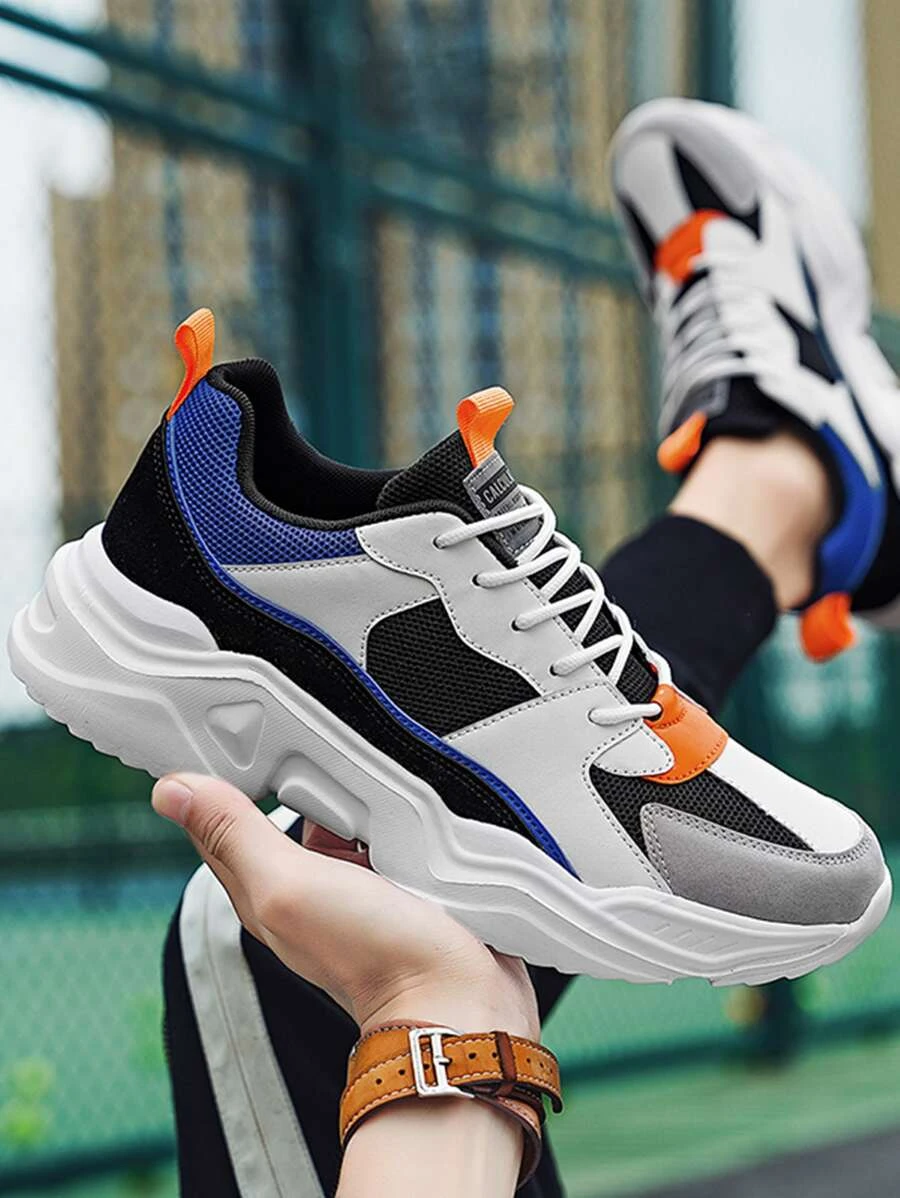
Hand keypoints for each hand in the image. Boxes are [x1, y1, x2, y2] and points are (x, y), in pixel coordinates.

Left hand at [151, 773, 538, 1038]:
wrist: (459, 995)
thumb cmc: (373, 958)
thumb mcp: (289, 886)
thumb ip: (236, 835)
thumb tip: (172, 791)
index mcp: (262, 884)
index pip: (224, 814)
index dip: (226, 772)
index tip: (242, 732)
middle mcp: (304, 881)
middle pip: (288, 803)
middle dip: (307, 775)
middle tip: (326, 767)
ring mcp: (355, 879)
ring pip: (343, 808)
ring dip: (359, 792)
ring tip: (375, 796)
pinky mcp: (400, 875)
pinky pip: (387, 825)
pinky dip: (397, 811)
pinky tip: (409, 812)